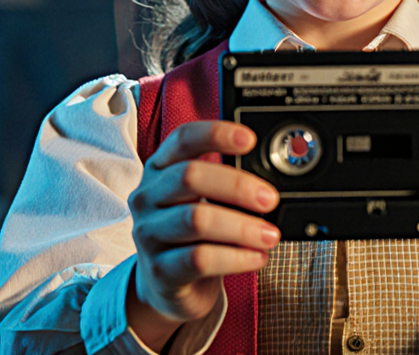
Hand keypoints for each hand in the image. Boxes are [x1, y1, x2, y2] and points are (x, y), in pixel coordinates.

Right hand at [125, 121, 279, 349]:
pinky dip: (236, 257)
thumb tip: (268, 182)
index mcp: (161, 169)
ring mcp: (149, 234)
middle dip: (237, 185)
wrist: (170, 285)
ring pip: (196, 219)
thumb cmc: (194, 235)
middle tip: (269, 199)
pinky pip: (200, 258)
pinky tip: (256, 257)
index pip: (183, 139)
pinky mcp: (159, 270)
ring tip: (269, 235)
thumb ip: (226, 184)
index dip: (216, 134)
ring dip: (242, 226)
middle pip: (189, 177)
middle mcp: (148, 197)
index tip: (250, 140)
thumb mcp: (204, 201)